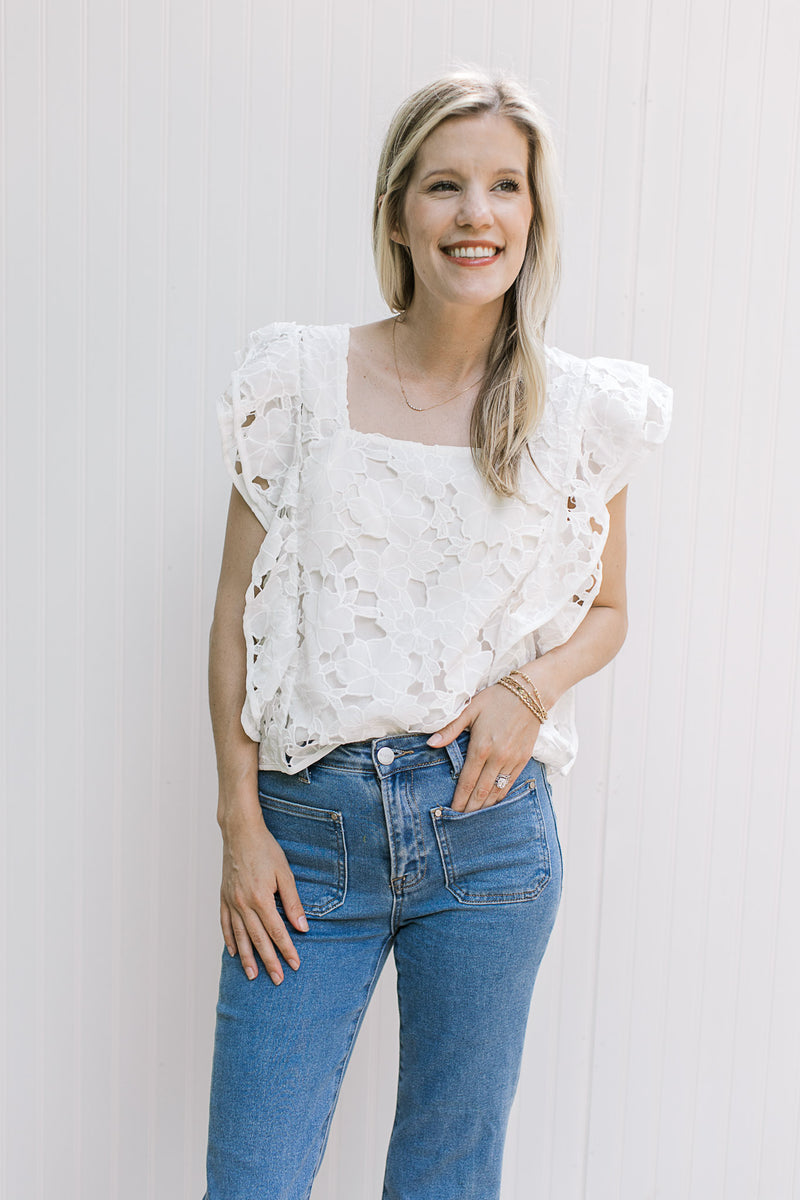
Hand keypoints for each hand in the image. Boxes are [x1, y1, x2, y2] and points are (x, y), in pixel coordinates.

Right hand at [220, 812, 308, 983]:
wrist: (240, 833)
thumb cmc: (265, 850)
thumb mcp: (284, 873)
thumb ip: (293, 902)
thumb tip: (302, 927)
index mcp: (260, 898)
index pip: (276, 932)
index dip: (286, 950)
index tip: (295, 964)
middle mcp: (243, 904)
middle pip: (258, 940)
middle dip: (269, 961)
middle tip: (278, 979)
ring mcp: (231, 902)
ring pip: (240, 937)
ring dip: (247, 958)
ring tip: (253, 975)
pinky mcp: (223, 898)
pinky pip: (225, 925)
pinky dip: (229, 940)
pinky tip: (233, 952)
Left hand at [427, 682, 541, 811]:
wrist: (530, 693)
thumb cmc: (497, 698)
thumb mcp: (470, 709)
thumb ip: (450, 728)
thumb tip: (431, 743)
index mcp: (481, 747)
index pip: (467, 781)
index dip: (459, 799)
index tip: (452, 811)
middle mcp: (497, 757)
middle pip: (481, 791)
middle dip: (470, 808)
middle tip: (460, 820)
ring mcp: (512, 760)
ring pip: (497, 791)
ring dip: (485, 806)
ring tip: (475, 816)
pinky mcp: (524, 759)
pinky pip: (510, 783)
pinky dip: (501, 796)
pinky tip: (493, 801)